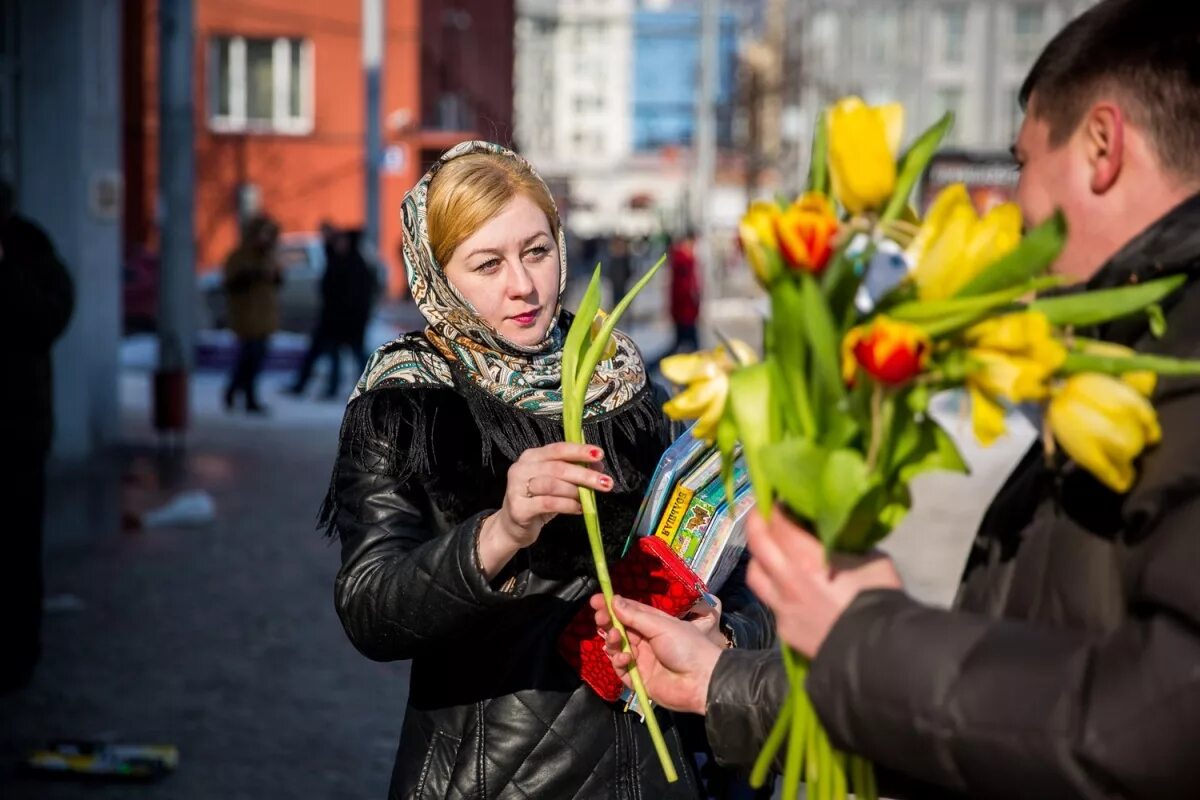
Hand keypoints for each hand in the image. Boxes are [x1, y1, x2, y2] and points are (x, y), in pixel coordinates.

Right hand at [482, 443, 610, 549]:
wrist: (512, 527)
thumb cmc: (538, 501)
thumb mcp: (557, 483)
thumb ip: (574, 471)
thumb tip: (598, 465)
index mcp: (531, 456)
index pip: (558, 449)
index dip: (579, 450)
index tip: (600, 454)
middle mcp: (521, 468)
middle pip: (558, 467)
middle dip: (585, 474)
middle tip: (606, 482)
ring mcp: (517, 488)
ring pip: (552, 485)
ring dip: (575, 491)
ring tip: (588, 498)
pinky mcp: (518, 508)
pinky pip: (548, 503)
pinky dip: (567, 506)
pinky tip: (578, 509)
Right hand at [590, 594, 722, 714]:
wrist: (701, 681)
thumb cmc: (686, 647)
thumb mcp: (661, 625)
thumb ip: (635, 616)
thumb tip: (614, 599)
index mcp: (654, 624)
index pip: (628, 612)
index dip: (612, 606)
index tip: (596, 600)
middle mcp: (646, 640)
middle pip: (619, 629)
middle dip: (608, 622)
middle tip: (600, 617)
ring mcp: (641, 660)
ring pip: (617, 648)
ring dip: (613, 641)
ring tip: (616, 638)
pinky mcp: (638, 679)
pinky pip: (621, 669)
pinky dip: (619, 662)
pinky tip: (627, 659)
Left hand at [746, 509, 902, 659]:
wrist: (878, 649)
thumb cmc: (878, 597)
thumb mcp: (870, 557)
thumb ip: (844, 542)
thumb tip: (834, 532)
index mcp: (805, 556)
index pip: (779, 521)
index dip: (777, 505)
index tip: (780, 497)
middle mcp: (785, 578)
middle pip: (757, 541)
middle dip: (757, 521)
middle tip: (762, 512)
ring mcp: (781, 605)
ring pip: (754, 573)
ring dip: (758, 557)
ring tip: (767, 550)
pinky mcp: (784, 628)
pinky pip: (770, 601)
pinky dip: (774, 588)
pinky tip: (787, 588)